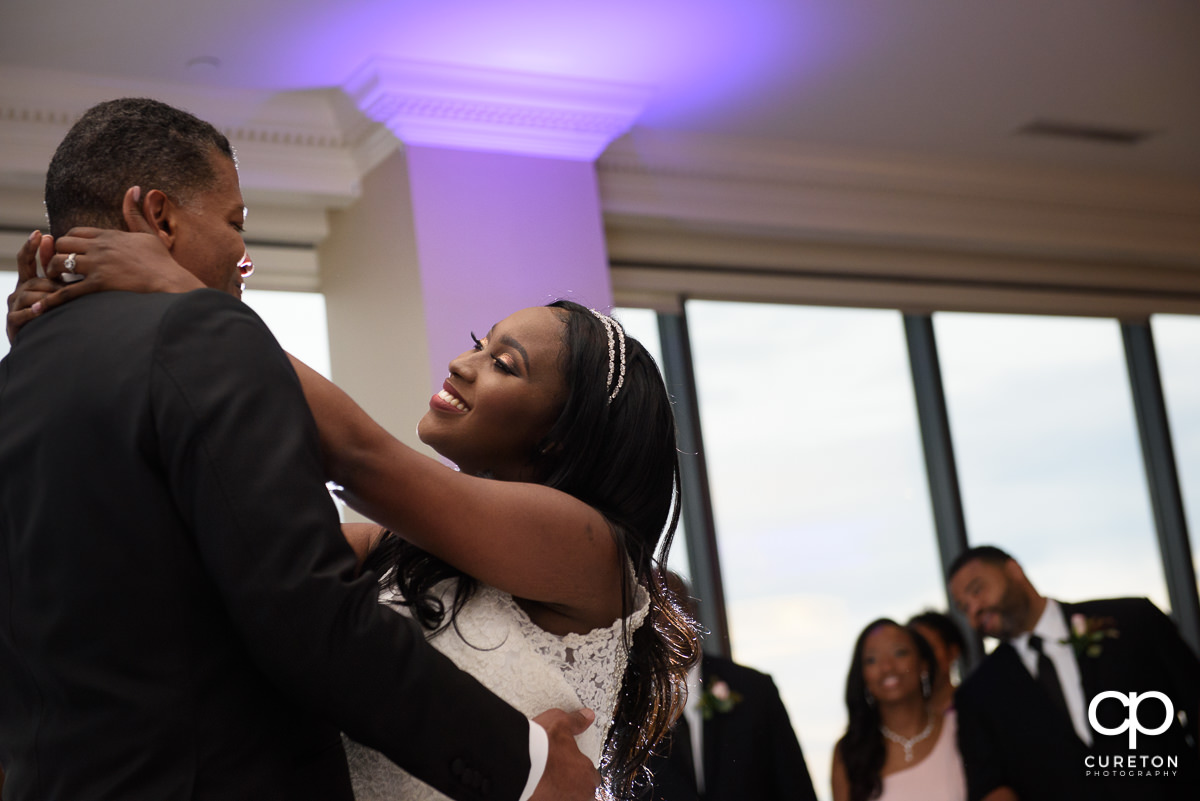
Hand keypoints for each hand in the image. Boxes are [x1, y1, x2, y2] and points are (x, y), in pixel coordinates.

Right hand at [6, 230, 56, 342]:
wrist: (45, 344)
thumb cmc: (54, 314)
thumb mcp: (55, 289)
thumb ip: (54, 269)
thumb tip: (57, 241)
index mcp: (28, 281)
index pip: (26, 260)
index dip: (31, 247)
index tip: (39, 233)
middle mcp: (19, 291)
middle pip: (32, 279)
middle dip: (49, 281)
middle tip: (66, 284)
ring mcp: (14, 306)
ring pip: (28, 295)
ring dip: (45, 297)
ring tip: (59, 299)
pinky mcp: (13, 322)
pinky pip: (21, 313)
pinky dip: (32, 312)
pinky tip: (41, 310)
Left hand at [38, 186, 201, 293]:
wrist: (171, 283)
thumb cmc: (162, 262)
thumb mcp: (148, 234)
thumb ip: (135, 213)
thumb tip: (134, 188)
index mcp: (109, 235)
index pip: (75, 232)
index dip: (68, 242)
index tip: (69, 252)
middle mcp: (100, 247)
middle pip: (62, 243)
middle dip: (56, 254)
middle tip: (57, 266)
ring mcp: (98, 265)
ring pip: (58, 262)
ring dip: (52, 271)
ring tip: (53, 281)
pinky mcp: (98, 284)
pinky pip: (68, 290)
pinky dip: (53, 299)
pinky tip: (43, 306)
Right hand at [529, 708, 599, 800]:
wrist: (515, 763)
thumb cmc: (540, 745)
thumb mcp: (561, 724)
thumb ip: (576, 722)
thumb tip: (587, 716)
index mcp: (586, 774)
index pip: (592, 777)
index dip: (580, 770)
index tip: (569, 764)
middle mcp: (579, 795)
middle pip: (582, 793)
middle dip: (572, 785)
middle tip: (557, 774)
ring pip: (567, 798)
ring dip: (560, 793)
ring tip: (545, 781)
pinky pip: (548, 800)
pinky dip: (545, 796)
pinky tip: (537, 789)